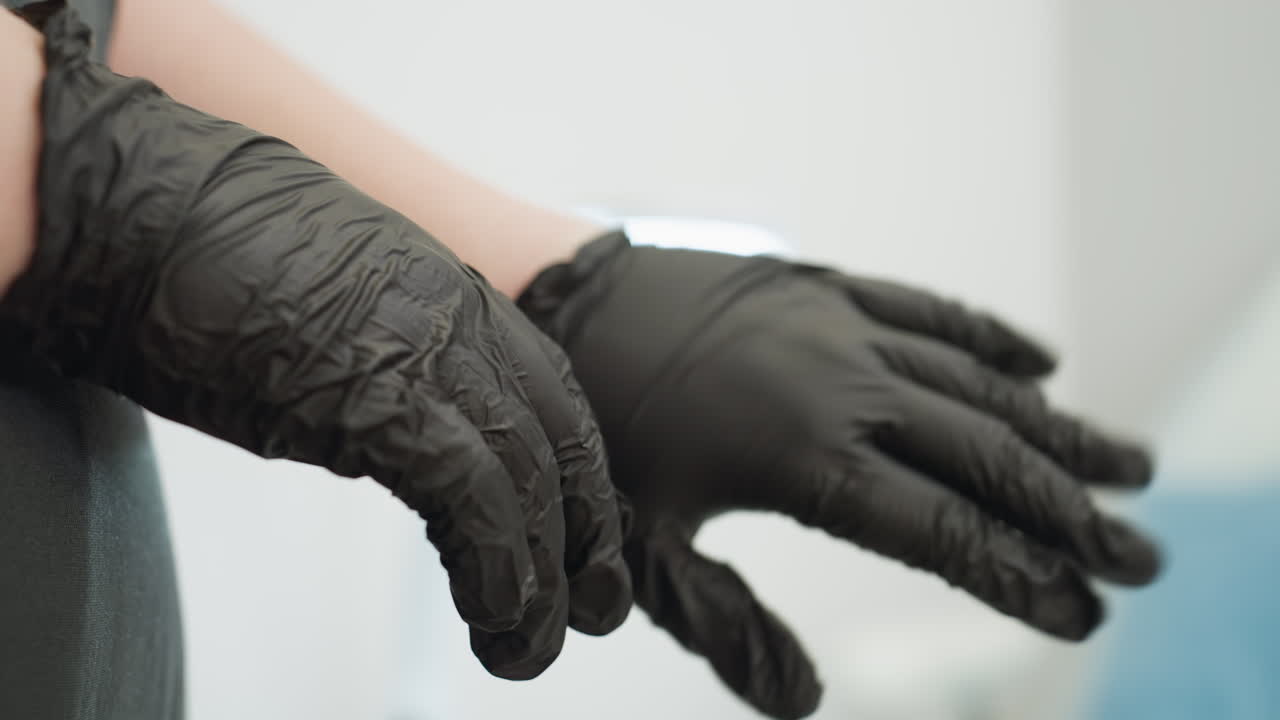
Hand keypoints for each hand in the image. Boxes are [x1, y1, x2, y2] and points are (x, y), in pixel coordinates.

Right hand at [0, 7, 628, 679]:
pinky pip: (470, 492)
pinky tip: (492, 613)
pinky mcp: (375, 393)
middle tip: (593, 605)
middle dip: (585, 526)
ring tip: (531, 645)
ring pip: (528, 471)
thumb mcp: (322, 303)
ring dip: (542, 572)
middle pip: (558, 432)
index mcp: (443, 288)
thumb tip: (393, 423)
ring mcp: (420, 347)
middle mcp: (452, 312)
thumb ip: (377, 354)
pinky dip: (494, 562)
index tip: (580, 526)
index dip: (574, 466)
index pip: (548, 386)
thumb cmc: (196, 246)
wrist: (125, 202)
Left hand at [520, 232, 1160, 717]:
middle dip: (1071, 513)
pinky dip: (990, 337)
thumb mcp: (643, 547)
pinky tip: (1042, 363)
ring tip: (1129, 464)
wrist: (548, 302)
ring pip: (977, 382)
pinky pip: (928, 307)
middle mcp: (844, 387)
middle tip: (1141, 555)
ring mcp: (839, 326)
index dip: (1021, 577)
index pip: (945, 533)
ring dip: (1057, 428)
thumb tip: (803, 705)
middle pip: (987, 458)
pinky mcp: (821, 284)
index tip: (1082, 609)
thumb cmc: (593, 431)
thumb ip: (726, 628)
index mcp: (806, 461)